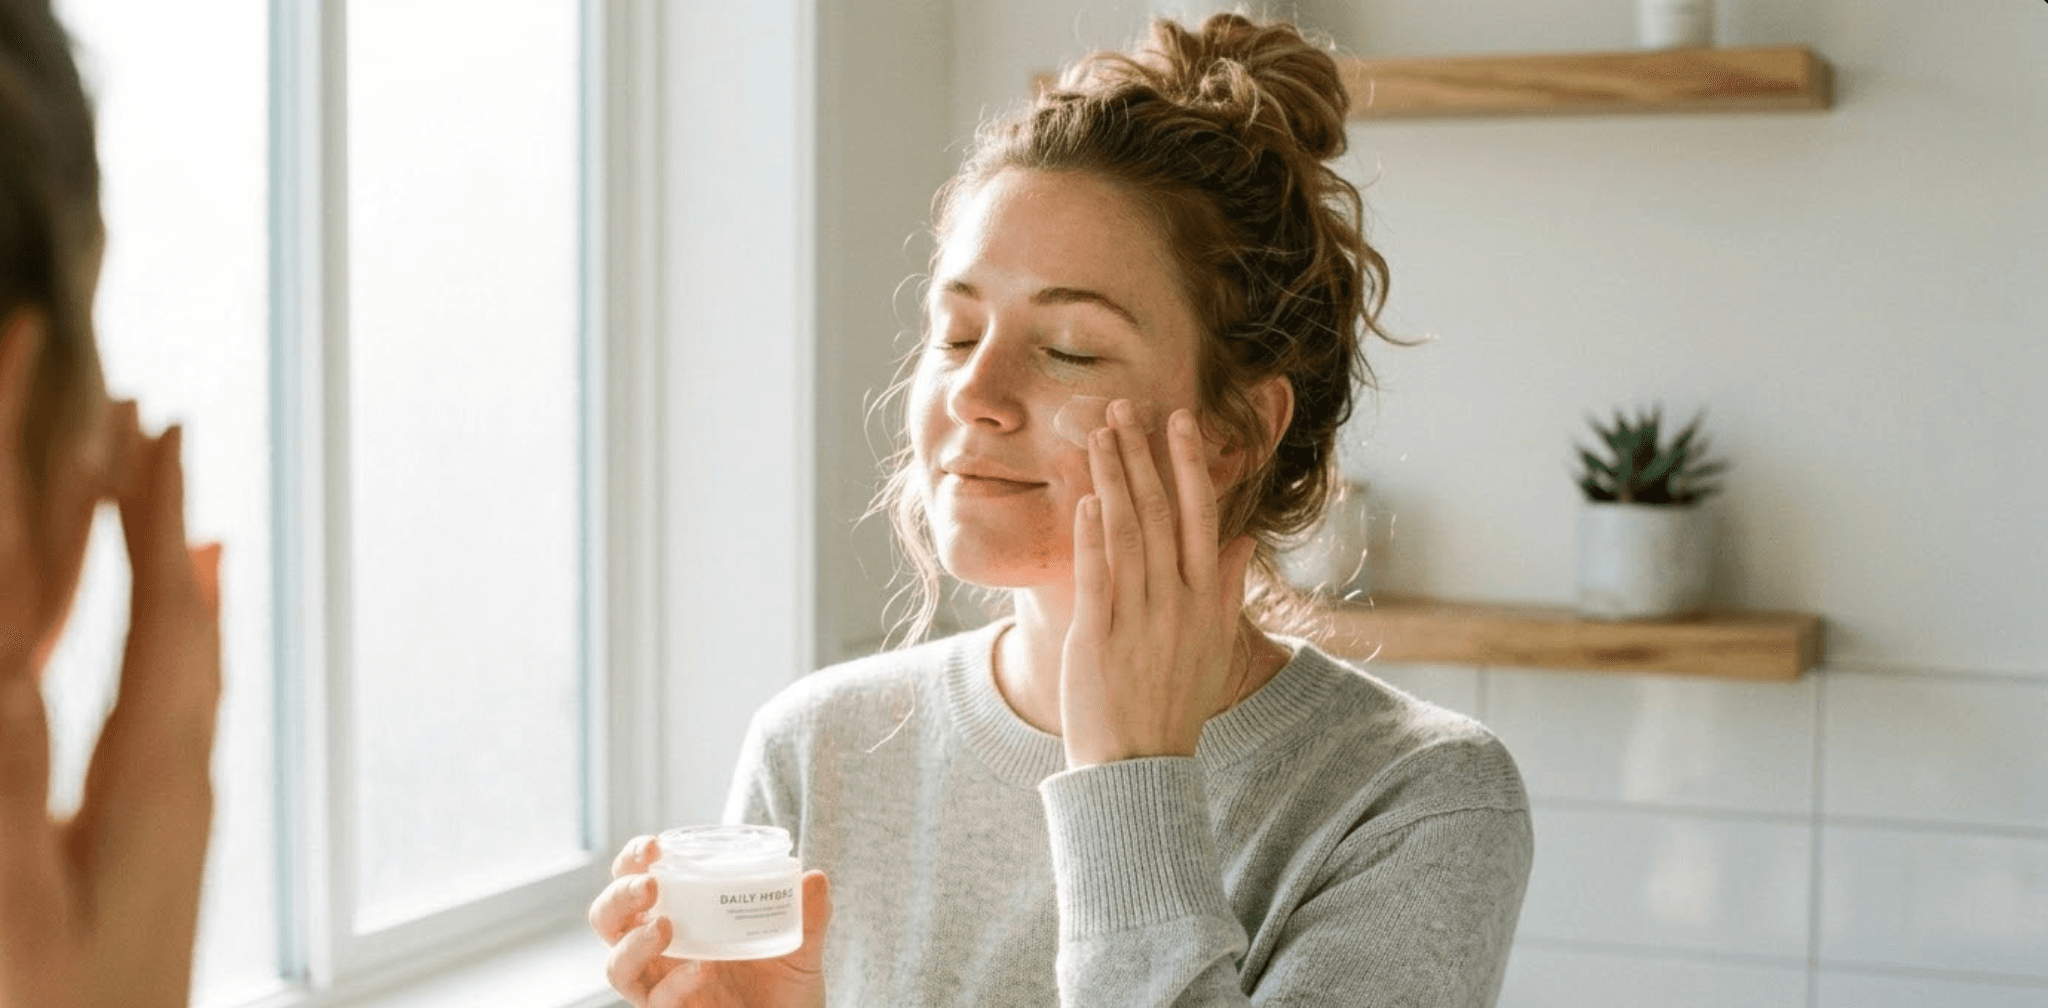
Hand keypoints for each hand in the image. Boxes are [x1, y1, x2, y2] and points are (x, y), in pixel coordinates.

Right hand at [0, 350, 224, 1005]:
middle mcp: (179, 782)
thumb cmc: (61, 1003)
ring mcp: (176, 806)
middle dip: (153, 514)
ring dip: (163, 562)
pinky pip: (174, 702)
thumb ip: (34, 769)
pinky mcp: (162, 833)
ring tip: (157, 480)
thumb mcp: (23, 896)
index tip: (147, 428)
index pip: (154, 626)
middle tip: (146, 412)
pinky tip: (178, 606)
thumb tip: (30, 663)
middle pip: (176, 619)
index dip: (141, 524)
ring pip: (180, 655)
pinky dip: (171, 632)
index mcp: (149, 787)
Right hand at [591, 835, 831, 1007]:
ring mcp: (660, 986)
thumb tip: (815, 878)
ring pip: (616, 965)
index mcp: (678, 918)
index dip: (632, 860)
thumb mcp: (802, 946)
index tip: (653, 845)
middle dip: (619, 895)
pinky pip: (657, 1002)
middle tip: (650, 884)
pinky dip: (674, 985)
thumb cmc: (784, 985)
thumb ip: (809, 915)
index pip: (635, 881)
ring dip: (633, 942)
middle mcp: (658, 951)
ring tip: (665, 927)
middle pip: (608, 919)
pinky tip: (700, 970)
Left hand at [1061, 400, 1254, 766]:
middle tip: (1124, 407)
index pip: (1200, 515)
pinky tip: (1085, 499)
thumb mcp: (1212, 644)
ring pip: (1126, 533)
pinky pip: (1097, 577)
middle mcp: (1176, 602)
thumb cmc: (1174, 703)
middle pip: (1159, 512)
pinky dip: (1091, 535)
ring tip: (1099, 435)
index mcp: (1204, 599)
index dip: (1189, 463)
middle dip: (1142, 455)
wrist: (1141, 766)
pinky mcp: (1099, 638)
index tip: (1179, 420)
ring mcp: (1138, 618)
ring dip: (1113, 479)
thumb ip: (1225, 585)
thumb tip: (1244, 538)